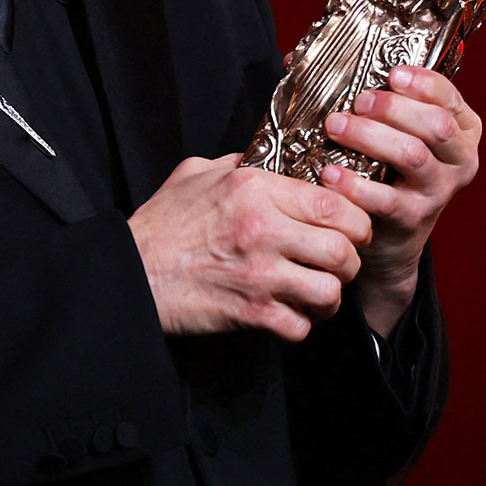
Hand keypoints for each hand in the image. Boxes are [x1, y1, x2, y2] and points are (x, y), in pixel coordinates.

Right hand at [128, 153, 371, 340]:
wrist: (131, 272)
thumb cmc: (161, 223)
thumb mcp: (195, 173)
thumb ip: (236, 163)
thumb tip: (266, 158)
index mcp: (253, 187)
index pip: (334, 203)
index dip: (354, 219)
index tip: (350, 228)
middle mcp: (262, 228)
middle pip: (343, 249)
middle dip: (349, 261)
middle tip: (339, 264)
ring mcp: (258, 274)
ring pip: (330, 291)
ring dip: (328, 297)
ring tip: (317, 293)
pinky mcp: (250, 313)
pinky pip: (301, 327)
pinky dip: (301, 325)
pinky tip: (289, 315)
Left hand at [320, 65, 480, 335]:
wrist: (391, 231)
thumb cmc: (386, 164)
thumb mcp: (390, 127)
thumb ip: (360, 91)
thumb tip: (296, 59)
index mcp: (460, 127)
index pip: (450, 96)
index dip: (423, 82)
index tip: (392, 73)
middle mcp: (459, 158)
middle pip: (436, 125)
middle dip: (394, 108)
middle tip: (358, 101)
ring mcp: (438, 190)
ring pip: (413, 156)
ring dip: (370, 136)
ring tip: (335, 126)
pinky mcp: (413, 218)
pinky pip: (386, 200)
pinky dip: (355, 185)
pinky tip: (330, 172)